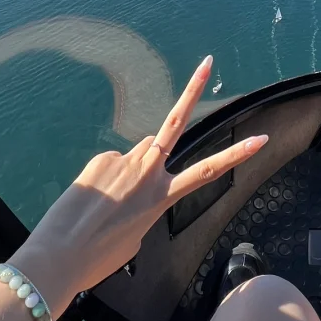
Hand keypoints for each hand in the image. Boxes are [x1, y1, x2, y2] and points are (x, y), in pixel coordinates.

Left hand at [7, 55, 266, 316]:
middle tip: (207, 63)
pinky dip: (105, 178)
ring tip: (108, 201)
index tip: (260, 139)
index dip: (236, 155)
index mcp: (162, 199)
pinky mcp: (100, 158)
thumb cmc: (99, 257)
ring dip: (132, 167)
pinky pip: (111, 162)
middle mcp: (147, 172)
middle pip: (174, 123)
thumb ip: (143, 207)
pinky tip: (90, 200)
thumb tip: (132, 190)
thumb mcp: (135, 237)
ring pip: (138, 153)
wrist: (60, 253)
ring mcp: (123, 161)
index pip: (208, 172)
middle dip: (192, 91)